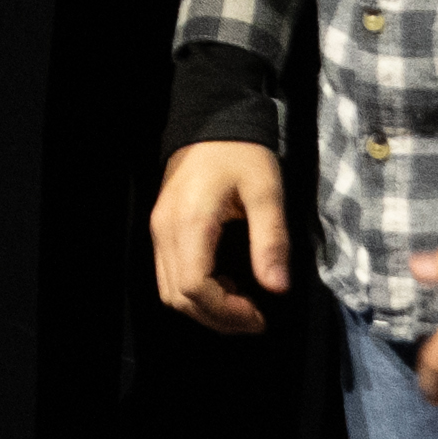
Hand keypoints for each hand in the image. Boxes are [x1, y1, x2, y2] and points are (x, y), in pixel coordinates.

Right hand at [146, 136, 298, 331]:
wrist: (210, 118)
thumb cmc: (241, 152)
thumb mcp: (266, 191)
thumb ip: (271, 240)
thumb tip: (278, 289)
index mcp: (190, 223)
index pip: (195, 288)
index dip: (226, 312)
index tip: (260, 316)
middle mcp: (166, 232)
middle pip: (178, 298)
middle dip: (217, 318)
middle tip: (255, 320)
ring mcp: (159, 231)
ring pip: (169, 291)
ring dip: (204, 308)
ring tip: (242, 305)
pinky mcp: (162, 229)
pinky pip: (169, 275)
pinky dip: (195, 292)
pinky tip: (225, 285)